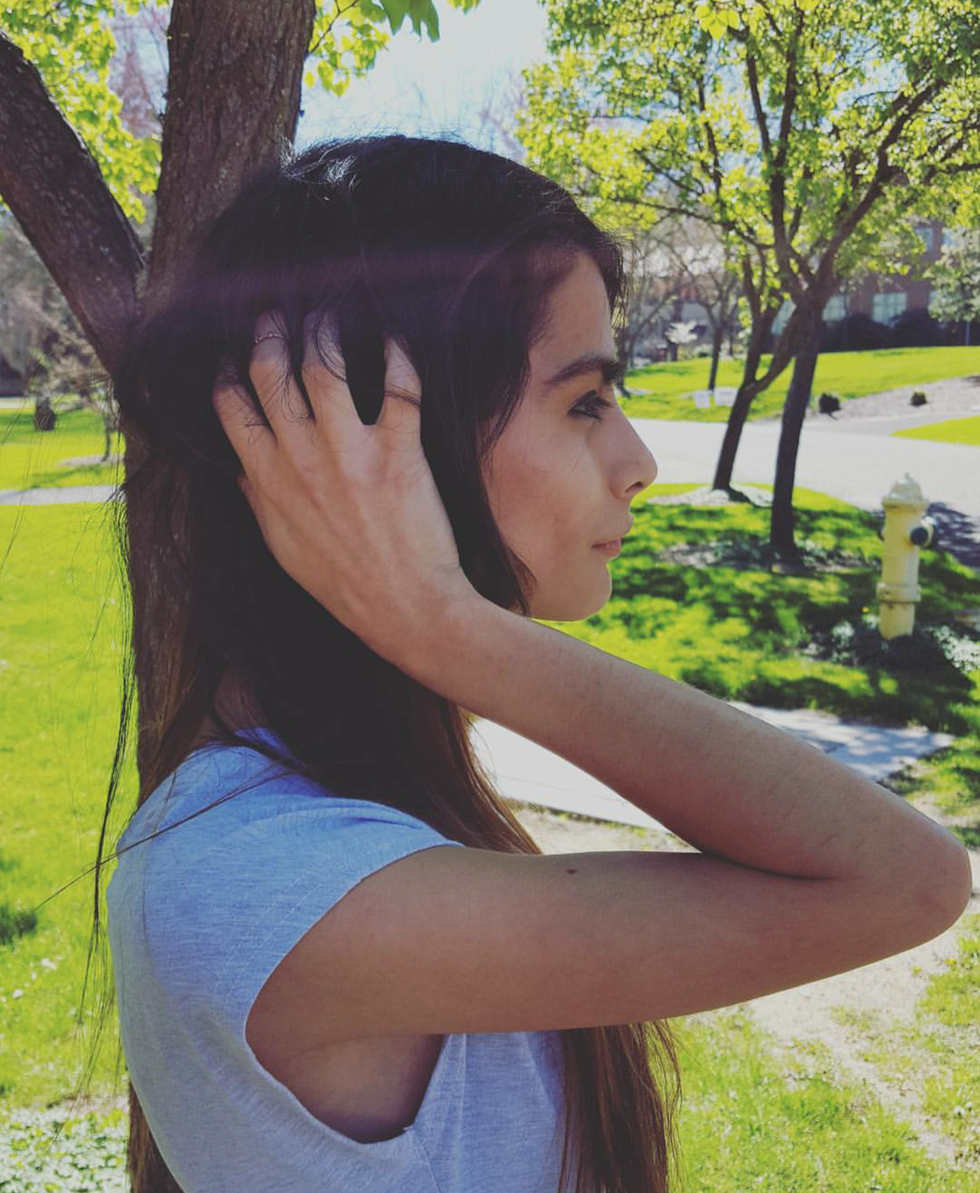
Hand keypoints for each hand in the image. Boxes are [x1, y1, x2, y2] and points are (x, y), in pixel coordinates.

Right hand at [212, 312, 476, 660]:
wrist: (405, 610)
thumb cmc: (344, 583)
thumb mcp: (284, 547)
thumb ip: (259, 500)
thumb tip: (238, 466)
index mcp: (269, 480)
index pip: (232, 407)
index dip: (230, 371)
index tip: (234, 353)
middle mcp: (303, 459)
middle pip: (271, 373)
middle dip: (269, 333)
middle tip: (277, 314)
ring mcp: (350, 454)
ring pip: (322, 366)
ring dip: (321, 331)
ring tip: (326, 315)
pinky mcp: (399, 453)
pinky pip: (397, 388)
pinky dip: (396, 356)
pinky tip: (393, 338)